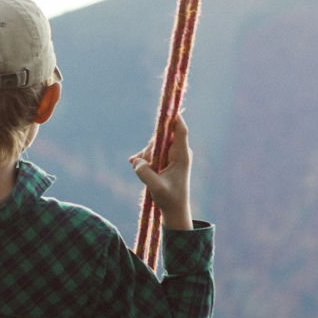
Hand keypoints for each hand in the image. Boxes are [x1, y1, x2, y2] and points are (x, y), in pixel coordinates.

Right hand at [129, 114, 192, 230]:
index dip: (174, 118)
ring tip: (146, 173)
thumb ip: (145, 173)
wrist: (174, 210)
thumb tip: (135, 160)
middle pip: (161, 137)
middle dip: (150, 148)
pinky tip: (135, 164)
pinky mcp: (163, 160)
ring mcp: (170, 156)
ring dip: (145, 156)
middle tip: (147, 166)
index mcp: (182, 155)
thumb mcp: (156, 187)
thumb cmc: (170, 199)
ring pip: (153, 145)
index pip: (180, 130)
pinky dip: (142, 159)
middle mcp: (178, 152)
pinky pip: (150, 152)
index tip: (167, 107)